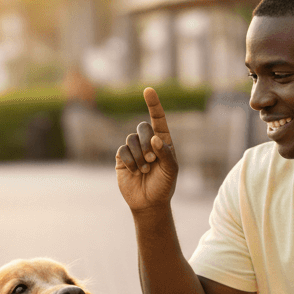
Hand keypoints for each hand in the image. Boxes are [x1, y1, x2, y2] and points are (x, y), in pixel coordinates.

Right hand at [116, 87, 178, 211]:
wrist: (149, 203)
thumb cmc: (164, 186)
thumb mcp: (171, 170)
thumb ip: (166, 154)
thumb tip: (155, 138)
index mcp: (163, 141)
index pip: (158, 118)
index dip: (153, 104)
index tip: (148, 90)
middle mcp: (148, 142)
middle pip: (143, 128)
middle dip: (147, 143)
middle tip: (152, 160)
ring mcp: (134, 149)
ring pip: (131, 140)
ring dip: (139, 156)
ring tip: (144, 170)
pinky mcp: (122, 158)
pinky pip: (122, 151)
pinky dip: (130, 161)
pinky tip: (134, 172)